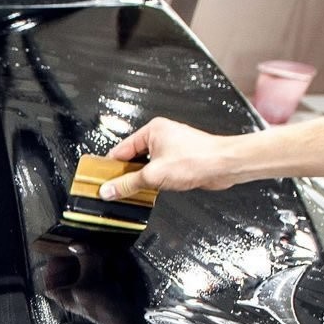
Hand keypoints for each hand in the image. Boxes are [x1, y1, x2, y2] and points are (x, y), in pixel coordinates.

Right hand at [100, 118, 248, 200]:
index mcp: (152, 131)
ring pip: (145, 166)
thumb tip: (108, 190)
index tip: (99, 181)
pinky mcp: (178, 161)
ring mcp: (170, 149)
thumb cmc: (197, 159)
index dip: (109, 167)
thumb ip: (128, 184)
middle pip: (132, 158)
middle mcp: (161, 137)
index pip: (121, 150)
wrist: (225, 165)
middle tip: (112, 190)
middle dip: (123, 175)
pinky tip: (147, 192)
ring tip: (129, 193)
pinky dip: (151, 182)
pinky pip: (157, 171)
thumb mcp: (154, 175)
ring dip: (138, 180)